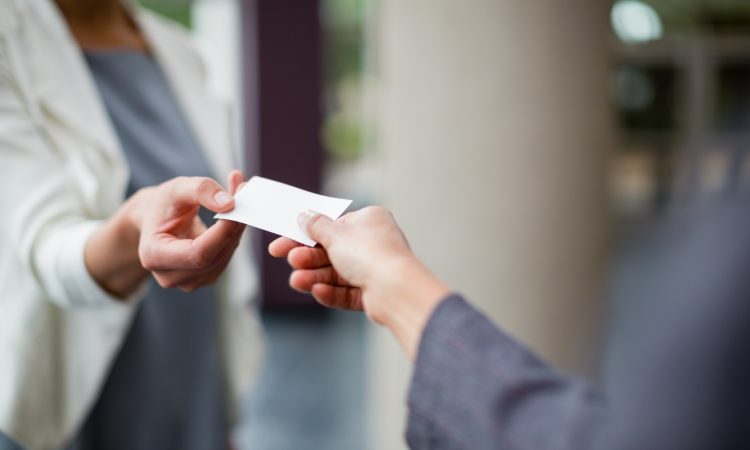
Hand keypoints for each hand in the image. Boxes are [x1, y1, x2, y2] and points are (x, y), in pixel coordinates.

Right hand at [86, 171, 246, 296]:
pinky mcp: (206, 276)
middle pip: (214, 256)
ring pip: (224, 255)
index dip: (222, 233)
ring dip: (236, 226)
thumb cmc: (163, 205)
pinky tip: (232, 214)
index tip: (237, 206)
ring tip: (237, 194)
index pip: (197, 254)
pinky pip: (227, 254)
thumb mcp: (176, 188)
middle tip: (243, 192)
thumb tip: (229, 204)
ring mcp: (190, 281)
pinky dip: (234, 233)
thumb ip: (200, 190)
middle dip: (233, 225)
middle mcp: (170, 276)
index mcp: (153, 256)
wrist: (157, 220)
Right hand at [269, 206, 449, 357]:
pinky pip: (346, 292)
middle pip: (332, 252)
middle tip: (291, 261)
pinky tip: (318, 291)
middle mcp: (373, 243)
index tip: (280, 246)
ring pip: (336, 274)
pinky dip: (331, 292)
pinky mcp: (373, 293)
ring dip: (315, 277)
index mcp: (369, 221)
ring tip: (297, 281)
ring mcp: (374, 269)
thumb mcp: (336, 233)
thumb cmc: (370, 253)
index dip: (304, 236)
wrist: (396, 288)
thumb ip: (316, 226)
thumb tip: (304, 216)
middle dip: (309, 259)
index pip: (331, 227)